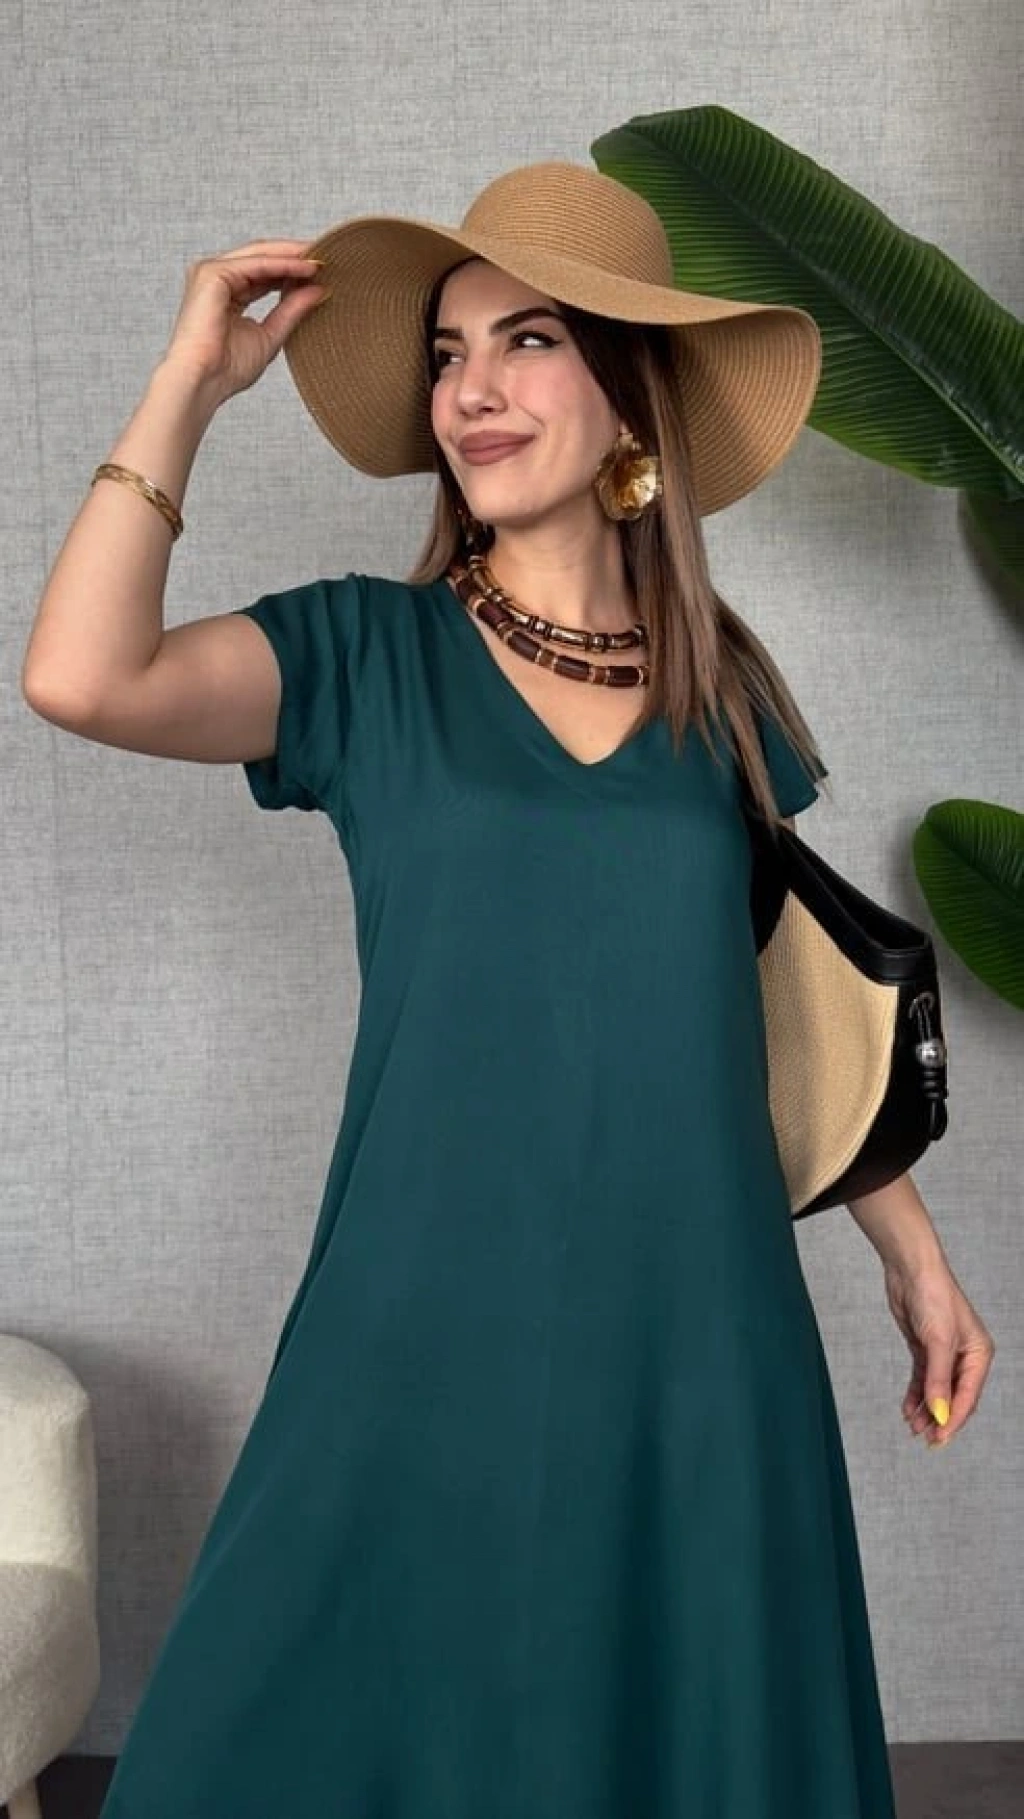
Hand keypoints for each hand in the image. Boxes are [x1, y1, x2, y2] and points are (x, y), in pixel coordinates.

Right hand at [160, 239, 330, 403]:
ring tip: (322, 259)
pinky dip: (283, 264)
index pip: (263, 273)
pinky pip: (256, 263)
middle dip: (295, 255)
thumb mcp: (271, 335)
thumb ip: (292, 311)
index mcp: (226, 294)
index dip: (293, 270)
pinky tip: (306, 268)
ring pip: (260, 255)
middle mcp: (217, 278)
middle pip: (261, 257)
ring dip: (292, 256)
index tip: (323, 272)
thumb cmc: (226, 369)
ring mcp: (212, 273)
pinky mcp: (213, 274)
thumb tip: (318, 290)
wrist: (203, 382)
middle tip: (328, 257)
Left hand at [882, 1249, 995, 1448]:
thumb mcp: (938, 1341)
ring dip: (925, 1410)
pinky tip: (908, 1409)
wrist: (910, 1270)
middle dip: (939, 1418)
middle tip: (924, 1439)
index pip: (967, 1396)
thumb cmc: (933, 1296)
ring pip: (936, 1391)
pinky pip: (923, 1380)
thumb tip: (939, 1412)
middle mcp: (965, 1356)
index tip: (939, 1438)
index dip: (953, 1420)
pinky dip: (916, 1396)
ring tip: (912, 1427)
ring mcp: (944, 1353)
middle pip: (953, 1397)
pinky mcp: (924, 1349)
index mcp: (979, 1354)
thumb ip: (938, 1379)